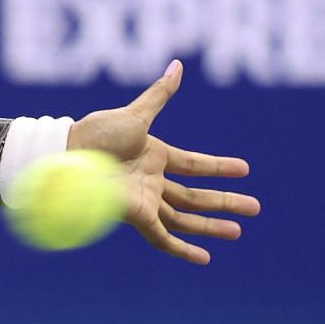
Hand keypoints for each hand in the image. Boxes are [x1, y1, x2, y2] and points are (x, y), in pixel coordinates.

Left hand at [66, 60, 259, 264]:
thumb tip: (178, 65)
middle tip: (255, 208)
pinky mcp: (136, 215)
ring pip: (184, 217)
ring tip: (238, 231)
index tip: (244, 169)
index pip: (194, 165)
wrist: (69, 155)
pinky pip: (162, 237)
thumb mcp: (135, 115)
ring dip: (211, 226)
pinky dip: (182, 249)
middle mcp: (151, 180)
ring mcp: (144, 199)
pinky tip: (204, 258)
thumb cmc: (96, 134)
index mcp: (154, 155)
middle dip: (224, 202)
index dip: (218, 167)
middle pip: (194, 195)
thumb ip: (160, 94)